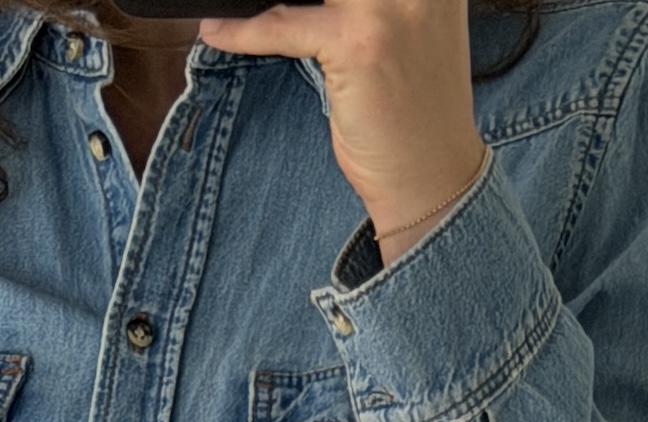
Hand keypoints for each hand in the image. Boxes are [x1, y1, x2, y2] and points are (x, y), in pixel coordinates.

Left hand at [199, 1, 483, 246]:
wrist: (431, 178)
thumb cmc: (414, 114)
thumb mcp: (405, 32)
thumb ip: (372, 3)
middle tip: (261, 3)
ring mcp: (386, 6)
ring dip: (262, 0)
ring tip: (237, 6)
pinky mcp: (355, 42)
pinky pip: (283, 25)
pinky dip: (243, 32)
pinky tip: (216, 33)